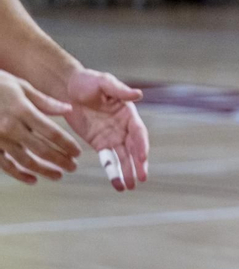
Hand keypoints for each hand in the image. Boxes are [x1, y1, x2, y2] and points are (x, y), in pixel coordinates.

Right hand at [0, 71, 79, 184]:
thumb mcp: (20, 86)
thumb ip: (44, 101)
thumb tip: (68, 109)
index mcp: (22, 110)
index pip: (51, 132)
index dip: (67, 144)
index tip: (78, 152)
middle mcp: (11, 127)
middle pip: (41, 149)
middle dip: (60, 160)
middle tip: (73, 167)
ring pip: (25, 160)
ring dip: (43, 170)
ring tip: (58, 175)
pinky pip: (5, 165)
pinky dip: (19, 174)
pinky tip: (32, 179)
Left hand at [62, 68, 148, 190]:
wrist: (66, 88)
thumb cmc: (87, 81)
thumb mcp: (104, 82)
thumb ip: (120, 90)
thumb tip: (138, 95)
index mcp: (128, 113)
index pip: (138, 132)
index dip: (141, 144)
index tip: (142, 157)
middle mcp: (123, 127)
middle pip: (133, 148)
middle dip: (138, 164)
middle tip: (141, 178)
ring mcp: (112, 136)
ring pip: (122, 158)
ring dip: (126, 172)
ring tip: (129, 187)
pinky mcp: (99, 143)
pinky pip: (107, 159)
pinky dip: (112, 171)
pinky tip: (117, 183)